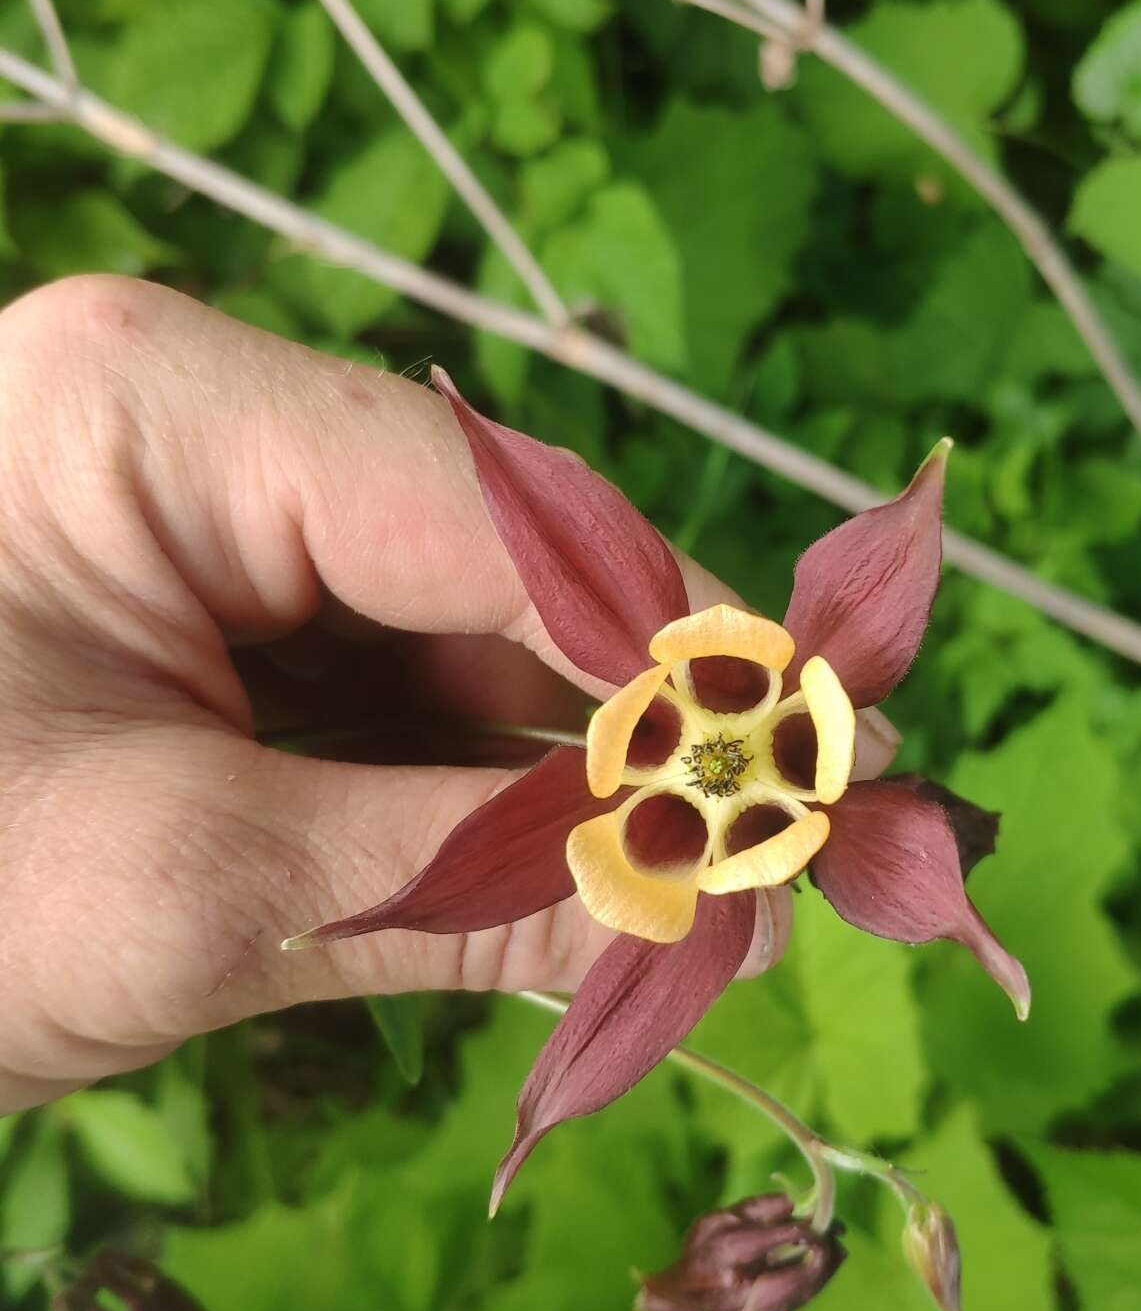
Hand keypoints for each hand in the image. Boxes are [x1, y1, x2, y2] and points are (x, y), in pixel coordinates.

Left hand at [0, 278, 865, 1110]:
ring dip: (582, 776)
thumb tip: (727, 906)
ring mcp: (202, 540)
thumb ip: (470, 879)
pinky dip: (492, 804)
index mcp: (148, 403)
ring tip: (728, 887)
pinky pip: (394, 705)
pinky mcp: (209, 643)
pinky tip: (599, 879)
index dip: (668, 636)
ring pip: (458, 644)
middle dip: (640, 716)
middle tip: (801, 833)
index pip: (476, 501)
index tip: (822, 743)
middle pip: (488, 562)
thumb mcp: (186, 894)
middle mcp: (194, 436)